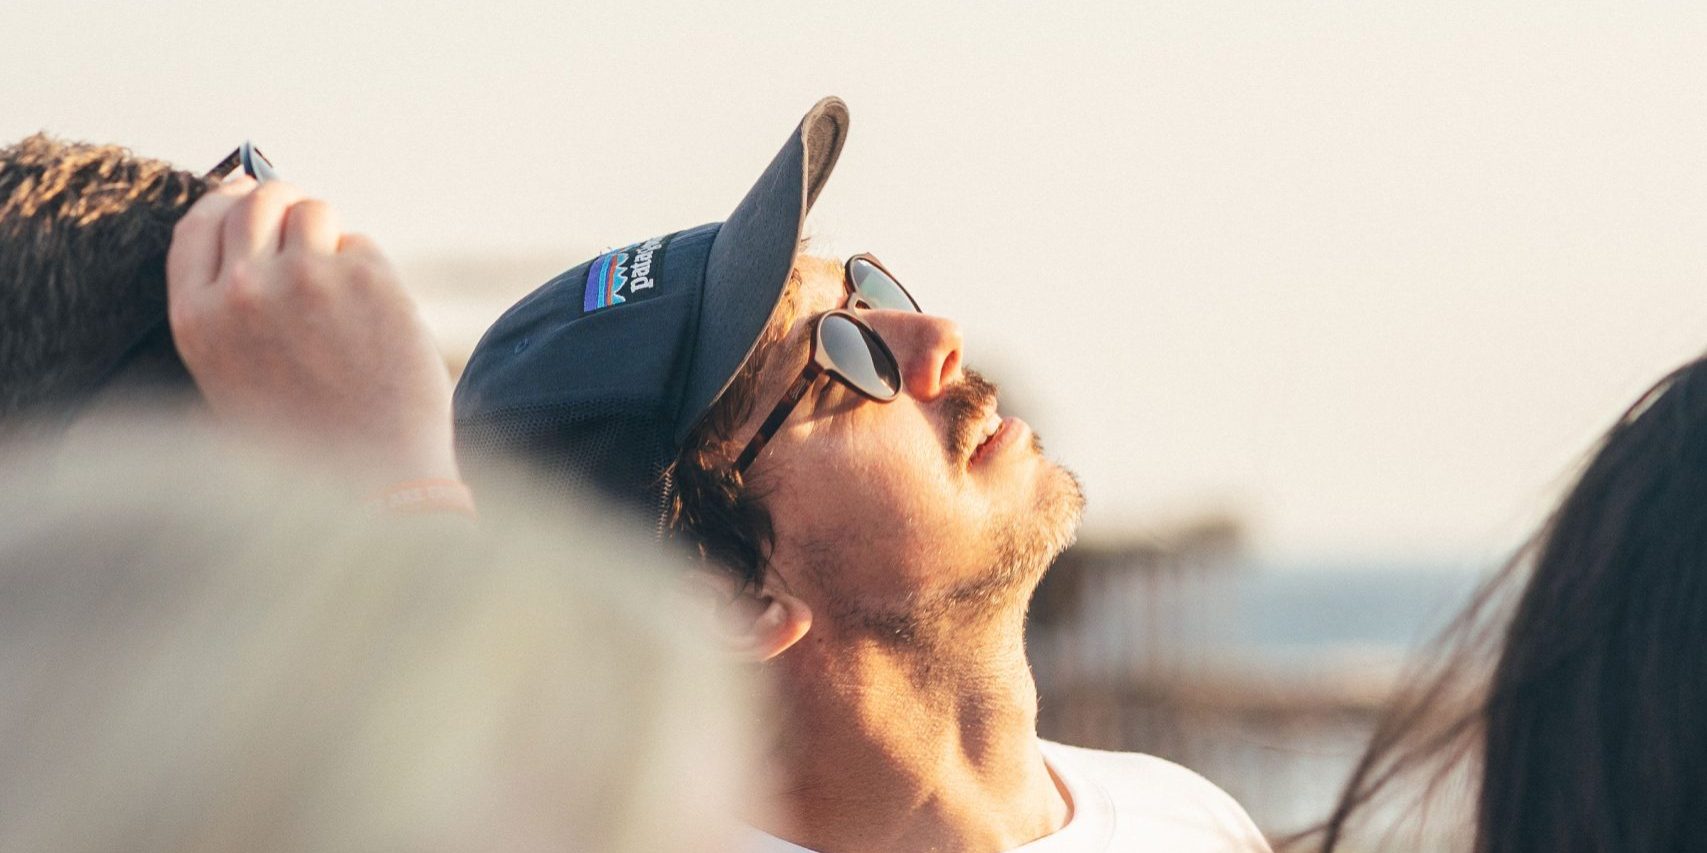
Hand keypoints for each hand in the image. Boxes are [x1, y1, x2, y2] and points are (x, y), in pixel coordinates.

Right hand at [166, 178, 459, 490]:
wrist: (376, 482)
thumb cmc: (309, 440)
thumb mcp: (232, 379)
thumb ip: (228, 309)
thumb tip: (246, 225)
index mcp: (198, 319)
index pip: (197, 225)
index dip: (223, 203)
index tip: (244, 197)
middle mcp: (244, 290)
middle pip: (255, 201)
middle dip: (281, 203)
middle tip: (305, 223)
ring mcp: (307, 278)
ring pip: (314, 211)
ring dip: (329, 237)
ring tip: (343, 289)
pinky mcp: (367, 278)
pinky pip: (362, 246)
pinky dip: (369, 272)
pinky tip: (375, 321)